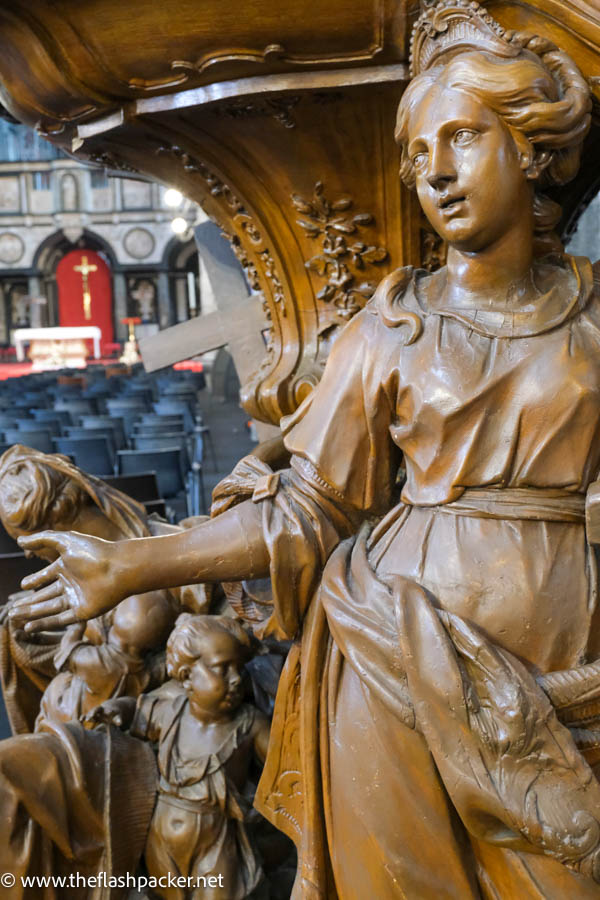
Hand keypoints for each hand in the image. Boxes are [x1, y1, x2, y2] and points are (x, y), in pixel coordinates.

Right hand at [10, 531, 126, 631]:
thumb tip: (19, 540)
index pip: (46, 575)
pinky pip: (60, 620)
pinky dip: (45, 623)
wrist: (118, 568)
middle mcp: (71, 583)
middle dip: (29, 602)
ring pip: (49, 608)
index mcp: (67, 566)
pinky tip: (29, 626)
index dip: (35, 580)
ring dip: (32, 613)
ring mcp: (76, 598)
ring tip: (14, 617)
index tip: (22, 585)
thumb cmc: (94, 552)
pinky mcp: (83, 612)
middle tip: (11, 609)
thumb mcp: (65, 541)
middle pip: (45, 595)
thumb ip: (42, 539)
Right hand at [84, 699, 128, 727]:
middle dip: (95, 711)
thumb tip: (120, 723)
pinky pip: (86, 715)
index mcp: (109, 709)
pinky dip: (83, 717)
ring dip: (88, 715)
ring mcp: (96, 712)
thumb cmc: (114, 714)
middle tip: (92, 715)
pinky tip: (80, 721)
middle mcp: (101, 709)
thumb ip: (118, 719)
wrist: (110, 708)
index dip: (109, 711)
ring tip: (86, 719)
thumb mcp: (117, 716)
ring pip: (91, 712)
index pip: (109, 710)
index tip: (110, 712)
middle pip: (97, 709)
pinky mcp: (91, 715)